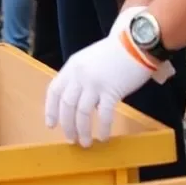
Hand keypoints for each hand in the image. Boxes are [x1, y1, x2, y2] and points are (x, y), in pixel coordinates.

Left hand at [44, 8, 173, 146]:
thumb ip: (80, 77)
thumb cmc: (114, 52)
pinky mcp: (112, 90)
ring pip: (82, 113)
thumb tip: (77, 101)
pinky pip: (104, 115)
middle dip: (67, 125)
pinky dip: (103, 128)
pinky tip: (104, 137)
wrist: (134, 41)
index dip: (51, 109)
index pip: (54, 91)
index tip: (51, 125)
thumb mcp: (89, 60)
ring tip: (86, 143)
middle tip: (72, 140)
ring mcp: (95, 83)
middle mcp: (79, 75)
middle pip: (66, 105)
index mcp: (72, 67)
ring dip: (83, 131)